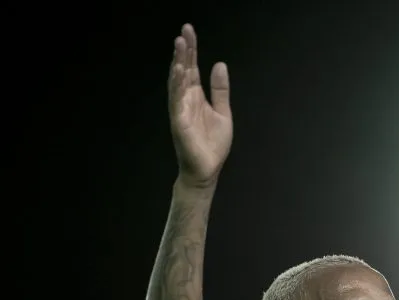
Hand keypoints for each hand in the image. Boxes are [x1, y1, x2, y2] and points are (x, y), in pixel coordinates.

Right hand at [169, 24, 232, 186]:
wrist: (207, 170)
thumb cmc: (212, 144)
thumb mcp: (222, 112)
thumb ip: (220, 90)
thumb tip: (219, 64)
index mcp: (196, 96)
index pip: (192, 68)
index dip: (191, 50)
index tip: (189, 31)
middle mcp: (185, 100)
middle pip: (183, 70)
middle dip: (183, 51)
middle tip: (184, 31)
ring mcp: (180, 110)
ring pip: (177, 82)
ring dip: (178, 63)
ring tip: (180, 45)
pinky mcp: (179, 123)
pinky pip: (176, 101)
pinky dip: (177, 86)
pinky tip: (179, 71)